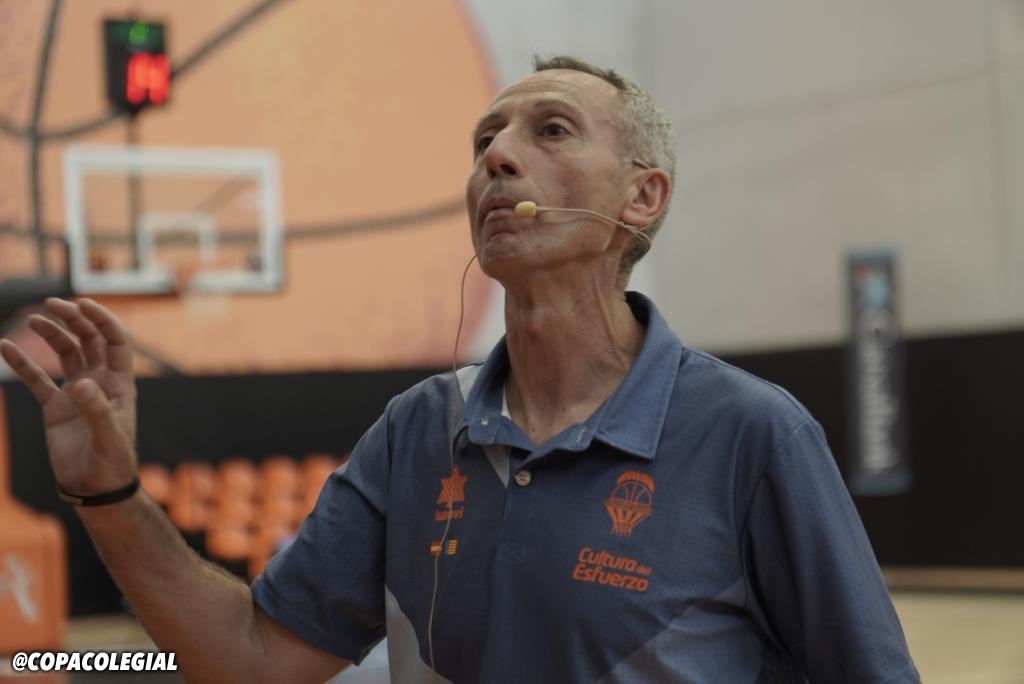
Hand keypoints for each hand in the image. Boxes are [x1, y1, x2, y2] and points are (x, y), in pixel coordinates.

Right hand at [0, 298, 136, 495]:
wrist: (95, 489)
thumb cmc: (111, 464)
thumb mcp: (108, 438)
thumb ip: (97, 411)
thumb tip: (83, 384)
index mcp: (120, 384)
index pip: (116, 342)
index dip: (103, 320)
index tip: (82, 303)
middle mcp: (99, 383)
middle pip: (89, 341)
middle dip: (74, 320)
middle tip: (53, 304)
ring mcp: (77, 393)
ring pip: (65, 354)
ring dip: (52, 334)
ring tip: (34, 320)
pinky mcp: (55, 407)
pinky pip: (37, 379)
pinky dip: (22, 363)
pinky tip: (5, 347)